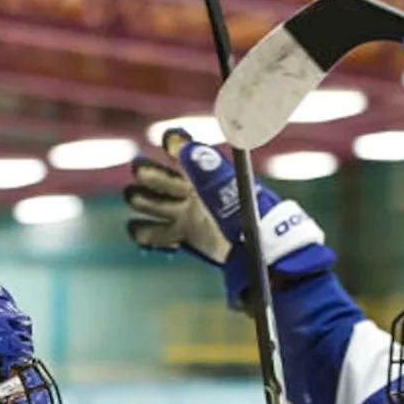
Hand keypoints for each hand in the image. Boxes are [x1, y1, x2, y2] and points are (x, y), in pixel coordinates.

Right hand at [123, 129, 333, 306]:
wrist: (264, 261)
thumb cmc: (254, 223)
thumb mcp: (232, 198)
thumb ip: (211, 176)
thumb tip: (189, 149)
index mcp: (207, 173)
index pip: (184, 149)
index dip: (174, 143)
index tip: (168, 143)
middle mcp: (194, 190)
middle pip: (160, 175)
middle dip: (149, 173)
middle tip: (142, 174)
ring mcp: (187, 213)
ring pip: (153, 202)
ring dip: (143, 201)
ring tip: (139, 200)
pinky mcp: (184, 236)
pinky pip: (156, 233)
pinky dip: (146, 234)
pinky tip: (142, 233)